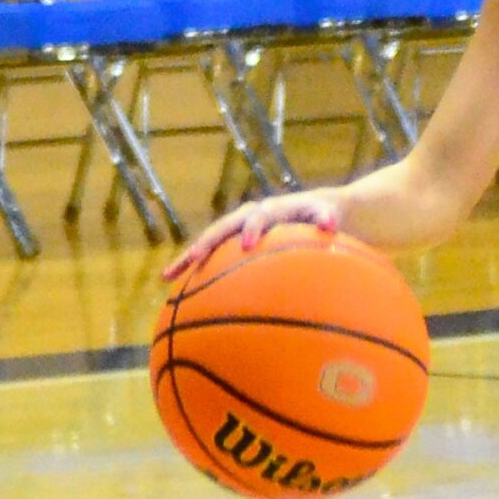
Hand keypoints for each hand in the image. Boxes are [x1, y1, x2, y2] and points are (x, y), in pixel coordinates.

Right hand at [163, 189, 346, 282]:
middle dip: (208, 242)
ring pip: (209, 242)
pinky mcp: (233, 243)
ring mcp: (237, 229)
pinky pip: (211, 257)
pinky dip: (194, 270)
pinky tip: (177, 289)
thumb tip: (330, 224)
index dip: (253, 228)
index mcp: (270, 210)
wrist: (314, 210)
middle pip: (223, 228)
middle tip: (196, 258)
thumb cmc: (322, 216)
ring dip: (189, 257)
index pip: (259, 217)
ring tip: (168, 275)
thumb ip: (325, 218)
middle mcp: (248, 217)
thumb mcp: (327, 214)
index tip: (248, 245)